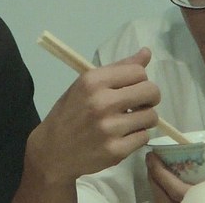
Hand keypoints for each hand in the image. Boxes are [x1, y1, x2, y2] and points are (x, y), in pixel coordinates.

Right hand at [16, 49, 159, 200]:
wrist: (52, 152)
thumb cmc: (69, 114)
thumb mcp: (85, 86)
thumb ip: (118, 69)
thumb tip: (147, 52)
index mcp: (93, 81)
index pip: (138, 72)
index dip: (140, 79)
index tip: (132, 88)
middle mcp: (102, 102)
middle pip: (151, 91)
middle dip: (149, 98)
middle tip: (139, 104)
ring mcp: (109, 128)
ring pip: (151, 116)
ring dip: (144, 119)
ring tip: (129, 121)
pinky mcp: (116, 151)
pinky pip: (144, 137)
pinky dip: (137, 136)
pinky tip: (122, 136)